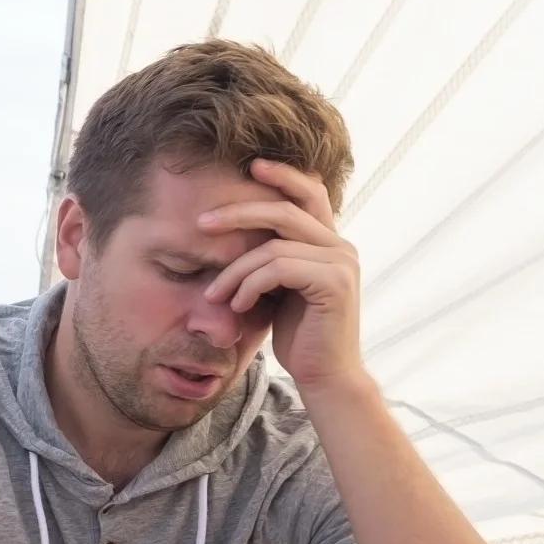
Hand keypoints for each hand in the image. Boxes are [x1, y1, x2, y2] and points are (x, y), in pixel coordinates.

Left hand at [198, 158, 363, 391]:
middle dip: (239, 212)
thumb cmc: (297, 336)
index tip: (251, 165)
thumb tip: (231, 235)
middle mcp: (340, 246)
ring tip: (215, 294)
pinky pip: (279, 268)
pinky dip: (251, 285)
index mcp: (329, 242)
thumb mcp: (278, 290)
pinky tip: (238, 306)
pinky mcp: (334, 283)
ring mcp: (341, 262)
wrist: (324, 377)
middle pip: (286, 209)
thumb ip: (270, 260)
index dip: (283, 174)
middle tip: (202, 222)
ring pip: (275, 245)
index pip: (310, 192)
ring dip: (235, 269)